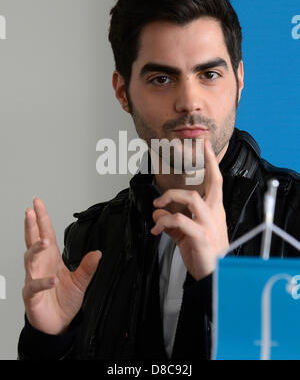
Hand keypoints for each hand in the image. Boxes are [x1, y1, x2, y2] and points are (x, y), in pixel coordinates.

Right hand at [22, 198, 100, 334]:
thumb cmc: (65, 300)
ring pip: (30, 260)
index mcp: (51, 258)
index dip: (41, 218)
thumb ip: (88, 267)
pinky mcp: (32, 295)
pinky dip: (42, 282)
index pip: (45, 234)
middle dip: (31, 225)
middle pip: (33, 241)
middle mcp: (40, 265)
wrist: (58, 323)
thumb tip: (98, 252)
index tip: (37, 204)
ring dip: (36, 250)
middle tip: (30, 211)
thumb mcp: (81, 281)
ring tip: (44, 242)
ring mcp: (34, 278)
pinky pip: (34, 286)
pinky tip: (52, 280)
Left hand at [151, 139, 228, 280]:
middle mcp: (215, 215)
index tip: (205, 146)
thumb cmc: (203, 255)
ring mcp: (209, 225)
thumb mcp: (186, 236)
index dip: (211, 164)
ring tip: (157, 206)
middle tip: (197, 150)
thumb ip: (172, 223)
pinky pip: (180, 220)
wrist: (214, 277)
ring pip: (192, 198)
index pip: (216, 183)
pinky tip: (156, 230)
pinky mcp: (201, 236)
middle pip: (212, 184)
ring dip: (170, 197)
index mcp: (214, 212)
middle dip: (205, 165)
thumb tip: (157, 215)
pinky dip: (164, 222)